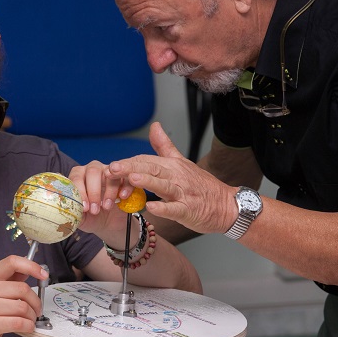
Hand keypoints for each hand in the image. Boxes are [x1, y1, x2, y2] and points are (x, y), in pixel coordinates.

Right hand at [0, 256, 47, 336]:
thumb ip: (13, 278)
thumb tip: (33, 269)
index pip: (12, 262)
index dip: (31, 266)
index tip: (43, 275)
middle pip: (22, 288)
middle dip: (36, 301)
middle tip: (37, 309)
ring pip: (22, 307)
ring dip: (32, 316)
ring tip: (30, 319)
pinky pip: (18, 322)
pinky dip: (28, 326)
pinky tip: (27, 327)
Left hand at [69, 160, 135, 236]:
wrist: (108, 222)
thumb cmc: (90, 216)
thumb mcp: (81, 217)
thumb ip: (74, 211)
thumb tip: (68, 210)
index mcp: (77, 176)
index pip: (76, 177)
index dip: (80, 192)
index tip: (85, 208)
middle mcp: (92, 170)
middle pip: (92, 171)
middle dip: (94, 191)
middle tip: (95, 210)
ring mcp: (108, 171)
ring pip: (109, 173)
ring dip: (109, 191)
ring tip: (107, 207)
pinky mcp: (123, 177)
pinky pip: (125, 177)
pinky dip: (125, 187)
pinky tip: (121, 198)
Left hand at [104, 122, 234, 233]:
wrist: (227, 205)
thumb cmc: (201, 186)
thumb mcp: (182, 162)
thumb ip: (164, 146)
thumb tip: (154, 126)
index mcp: (172, 165)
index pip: (146, 160)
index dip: (127, 164)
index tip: (110, 167)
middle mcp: (177, 176)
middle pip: (152, 168)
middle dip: (131, 168)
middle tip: (112, 169)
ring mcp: (183, 193)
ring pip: (163, 185)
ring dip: (148, 182)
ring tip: (132, 178)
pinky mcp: (189, 210)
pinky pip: (176, 208)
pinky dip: (164, 208)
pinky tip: (151, 207)